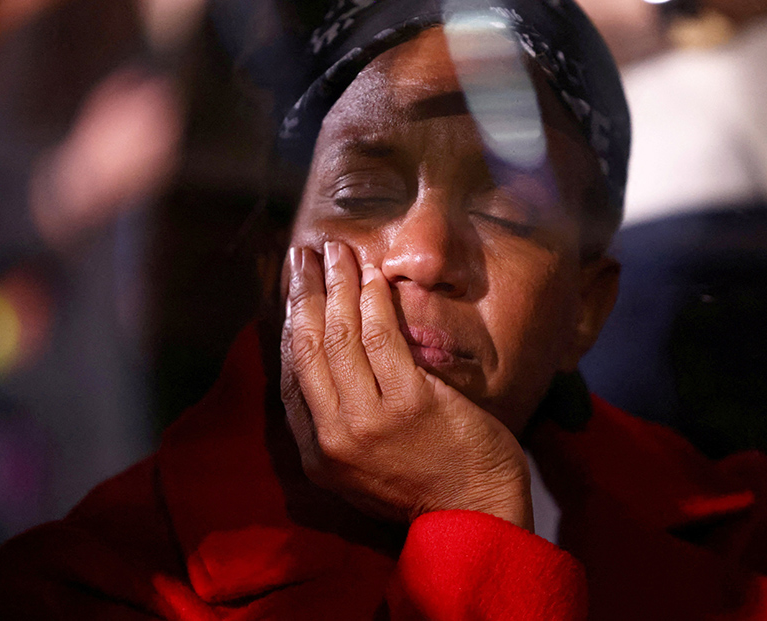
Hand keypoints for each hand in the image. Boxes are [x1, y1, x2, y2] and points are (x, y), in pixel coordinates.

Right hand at [280, 242, 533, 529]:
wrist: (475, 514)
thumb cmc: (425, 485)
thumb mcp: (360, 468)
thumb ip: (338, 422)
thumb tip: (326, 358)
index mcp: (317, 453)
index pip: (292, 373)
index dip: (290, 322)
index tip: (295, 289)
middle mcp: (334, 437)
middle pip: (308, 346)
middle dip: (304, 291)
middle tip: (304, 255)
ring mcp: (370, 421)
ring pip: (341, 335)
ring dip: (338, 285)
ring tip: (337, 252)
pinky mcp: (411, 404)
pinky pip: (383, 340)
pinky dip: (375, 302)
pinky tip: (374, 277)